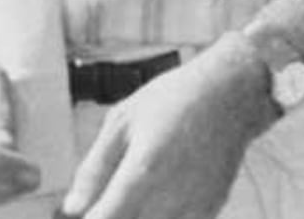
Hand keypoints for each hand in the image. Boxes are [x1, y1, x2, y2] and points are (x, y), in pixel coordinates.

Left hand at [61, 39, 269, 218]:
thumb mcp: (122, 121)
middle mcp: (170, 200)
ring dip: (137, 214)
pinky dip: (160, 214)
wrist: (230, 96)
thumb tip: (72, 208)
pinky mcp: (208, 213)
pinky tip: (158, 191)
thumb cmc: (172, 99)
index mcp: (143, 173)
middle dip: (112, 213)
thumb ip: (94, 169)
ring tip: (135, 186)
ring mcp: (193, 210)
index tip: (86, 211)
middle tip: (110, 191)